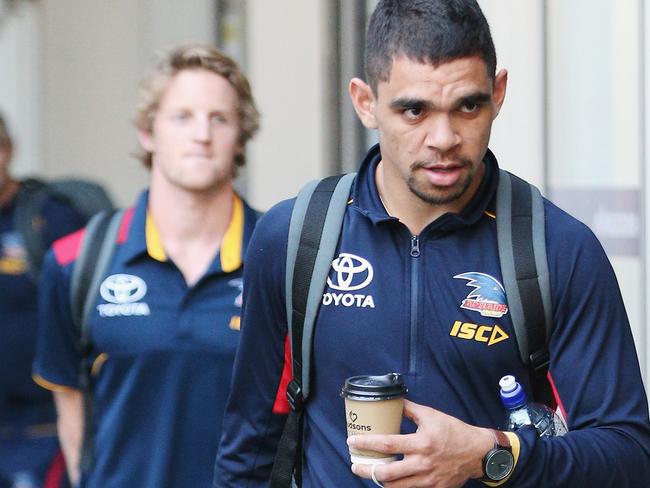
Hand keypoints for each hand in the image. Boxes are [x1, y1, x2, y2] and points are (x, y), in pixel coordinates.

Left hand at [348, 399, 493, 487]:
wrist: (477, 452)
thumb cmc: (454, 431)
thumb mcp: (431, 415)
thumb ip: (409, 410)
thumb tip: (393, 401)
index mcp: (421, 443)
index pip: (387, 444)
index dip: (367, 443)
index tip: (352, 441)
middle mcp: (422, 463)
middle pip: (386, 473)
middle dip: (366, 470)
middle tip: (355, 465)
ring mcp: (428, 479)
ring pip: (395, 487)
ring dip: (379, 481)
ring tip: (371, 473)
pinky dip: (396, 487)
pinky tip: (389, 480)